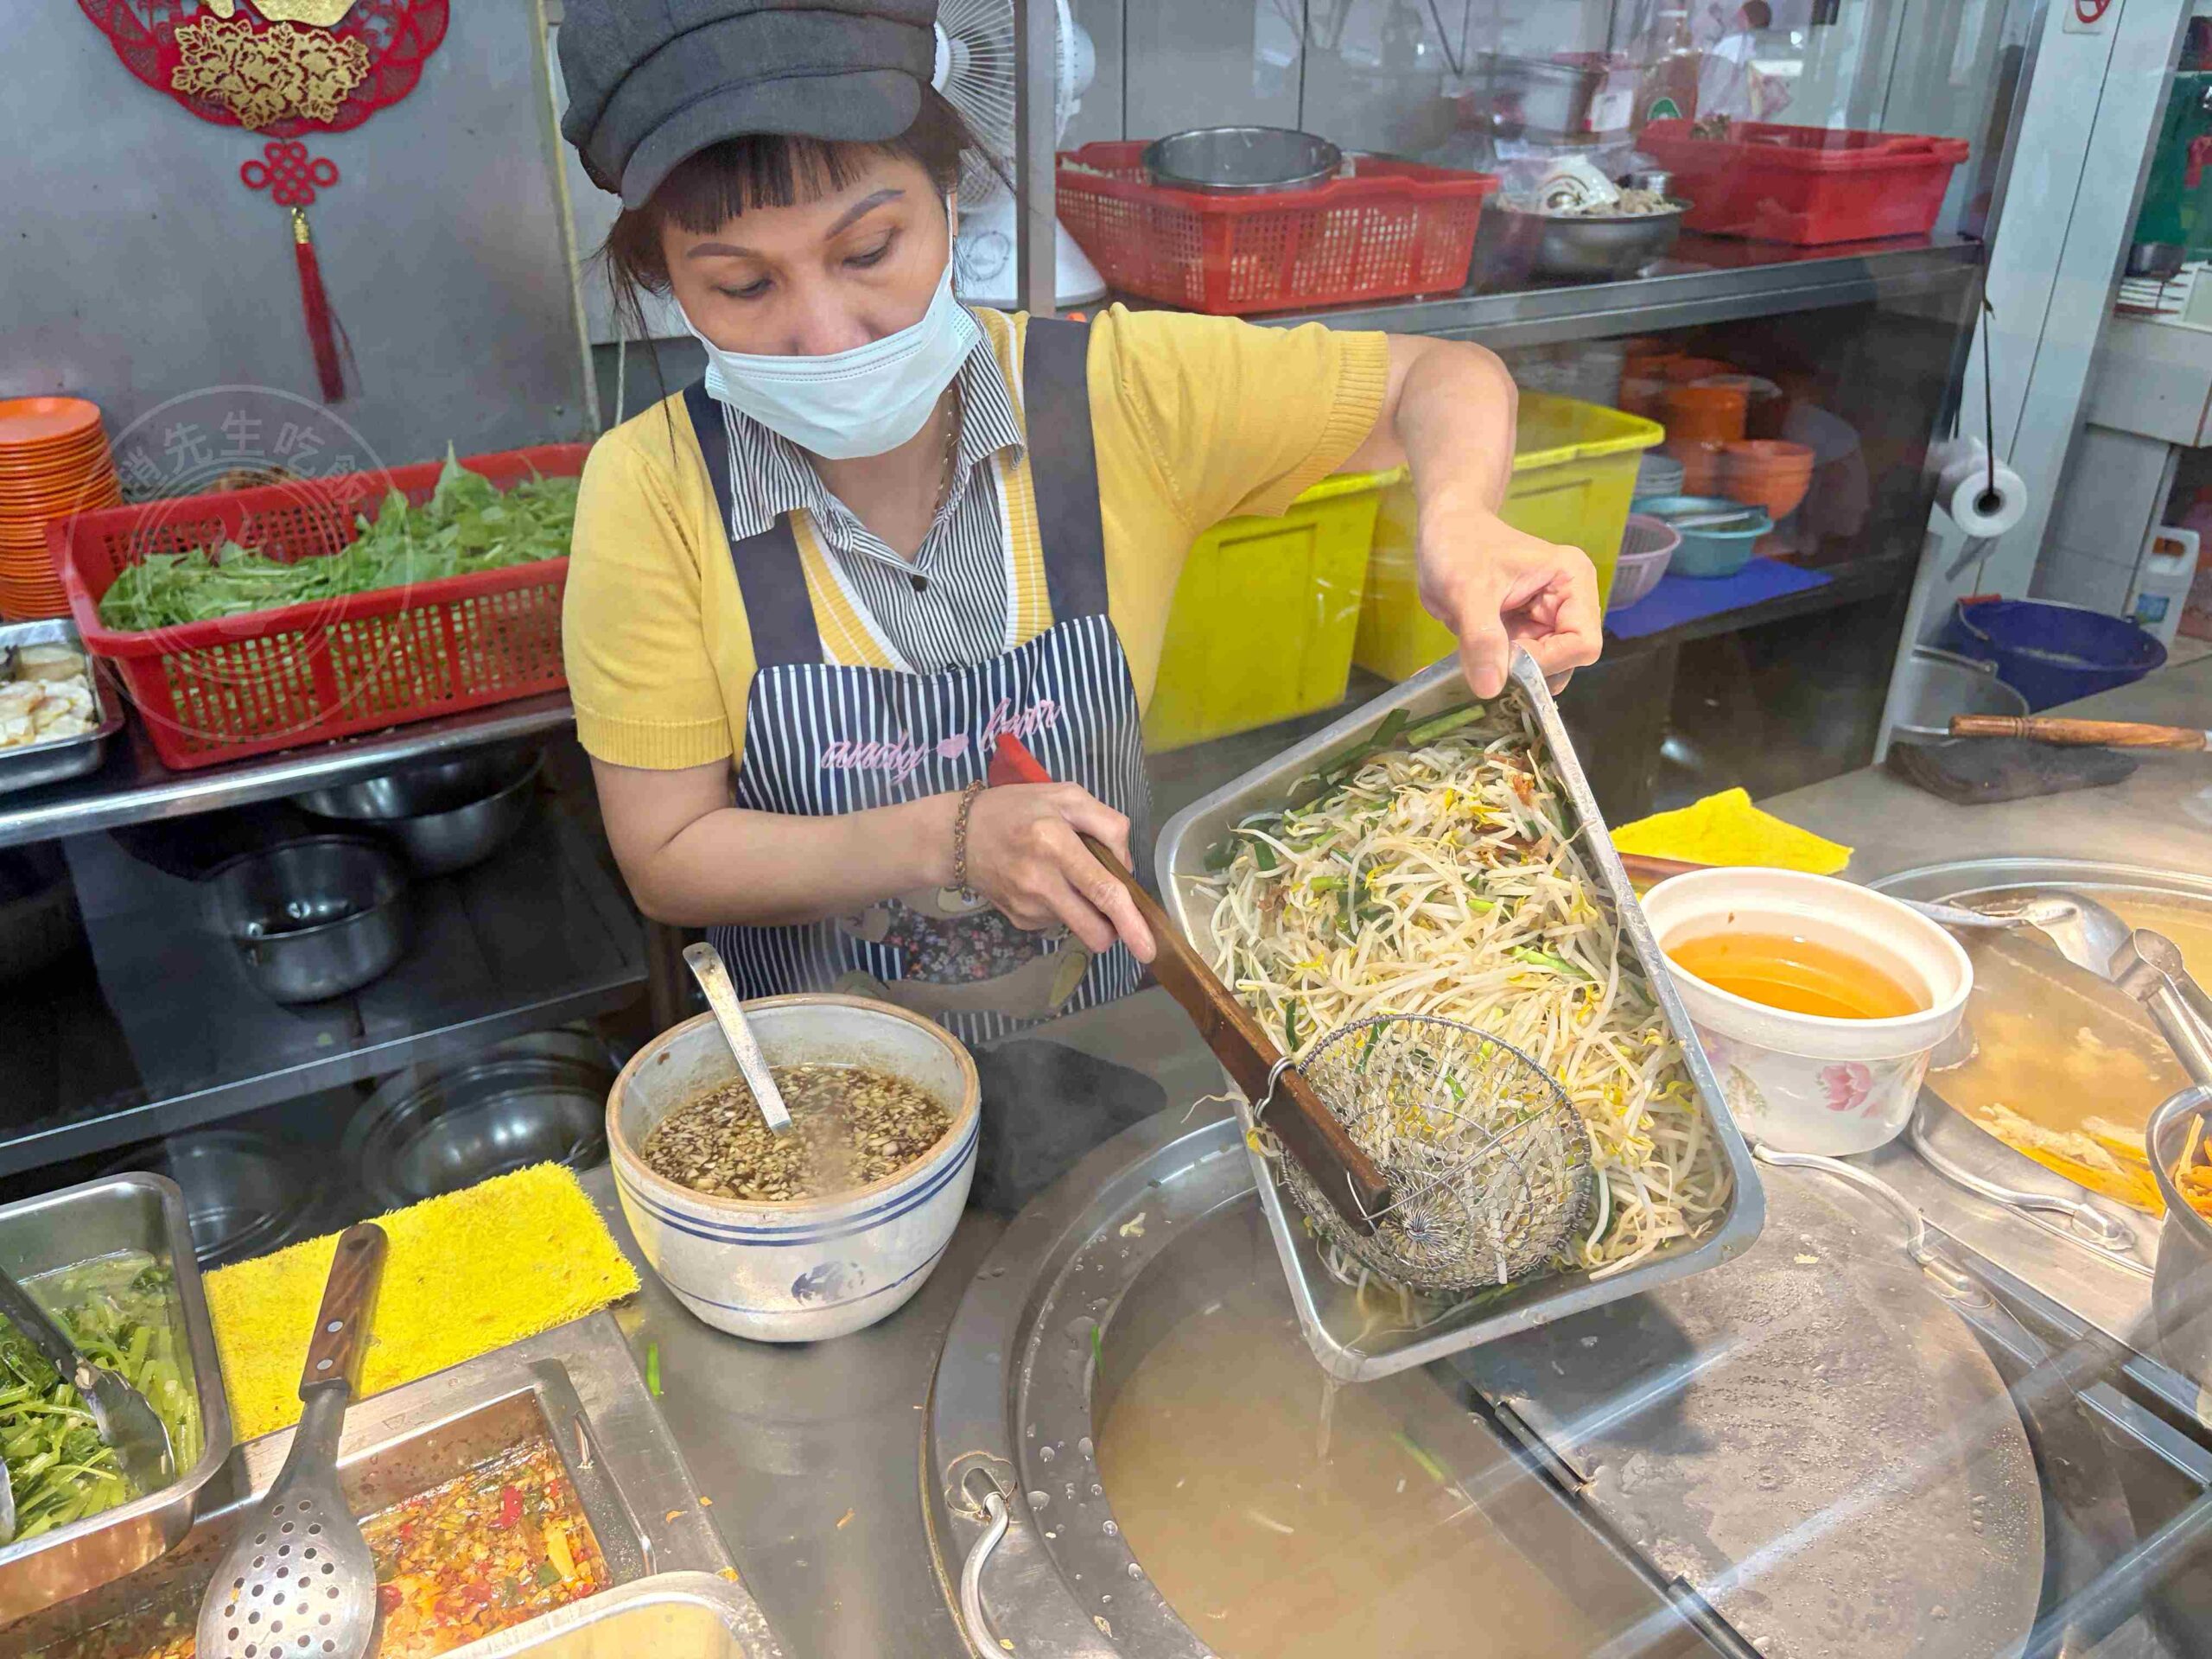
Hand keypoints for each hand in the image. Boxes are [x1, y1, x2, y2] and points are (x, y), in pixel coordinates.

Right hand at [961, 783, 1156, 961]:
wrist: (958, 836)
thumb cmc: (1017, 809)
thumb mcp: (1066, 795)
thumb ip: (1107, 824)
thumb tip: (1126, 867)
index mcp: (1055, 843)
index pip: (1101, 890)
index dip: (1129, 921)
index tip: (1147, 948)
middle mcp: (1040, 881)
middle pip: (1093, 928)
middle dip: (1115, 932)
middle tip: (1119, 916)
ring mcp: (1027, 906)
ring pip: (1079, 925)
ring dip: (1085, 908)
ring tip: (1063, 874)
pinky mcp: (1019, 919)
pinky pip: (1058, 921)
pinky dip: (1063, 906)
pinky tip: (1044, 883)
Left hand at [1417, 497, 1601, 698]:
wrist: (1441, 531)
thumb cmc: (1459, 545)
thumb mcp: (1467, 589)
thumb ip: (1482, 637)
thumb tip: (1490, 688)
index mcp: (1572, 582)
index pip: (1582, 644)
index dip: (1546, 662)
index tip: (1505, 660)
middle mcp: (1567, 604)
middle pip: (1564, 662)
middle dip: (1526, 672)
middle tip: (1485, 665)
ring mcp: (1544, 621)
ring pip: (1539, 670)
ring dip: (1507, 676)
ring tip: (1472, 664)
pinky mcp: (1521, 633)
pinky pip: (1515, 666)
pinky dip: (1492, 672)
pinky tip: (1465, 667)